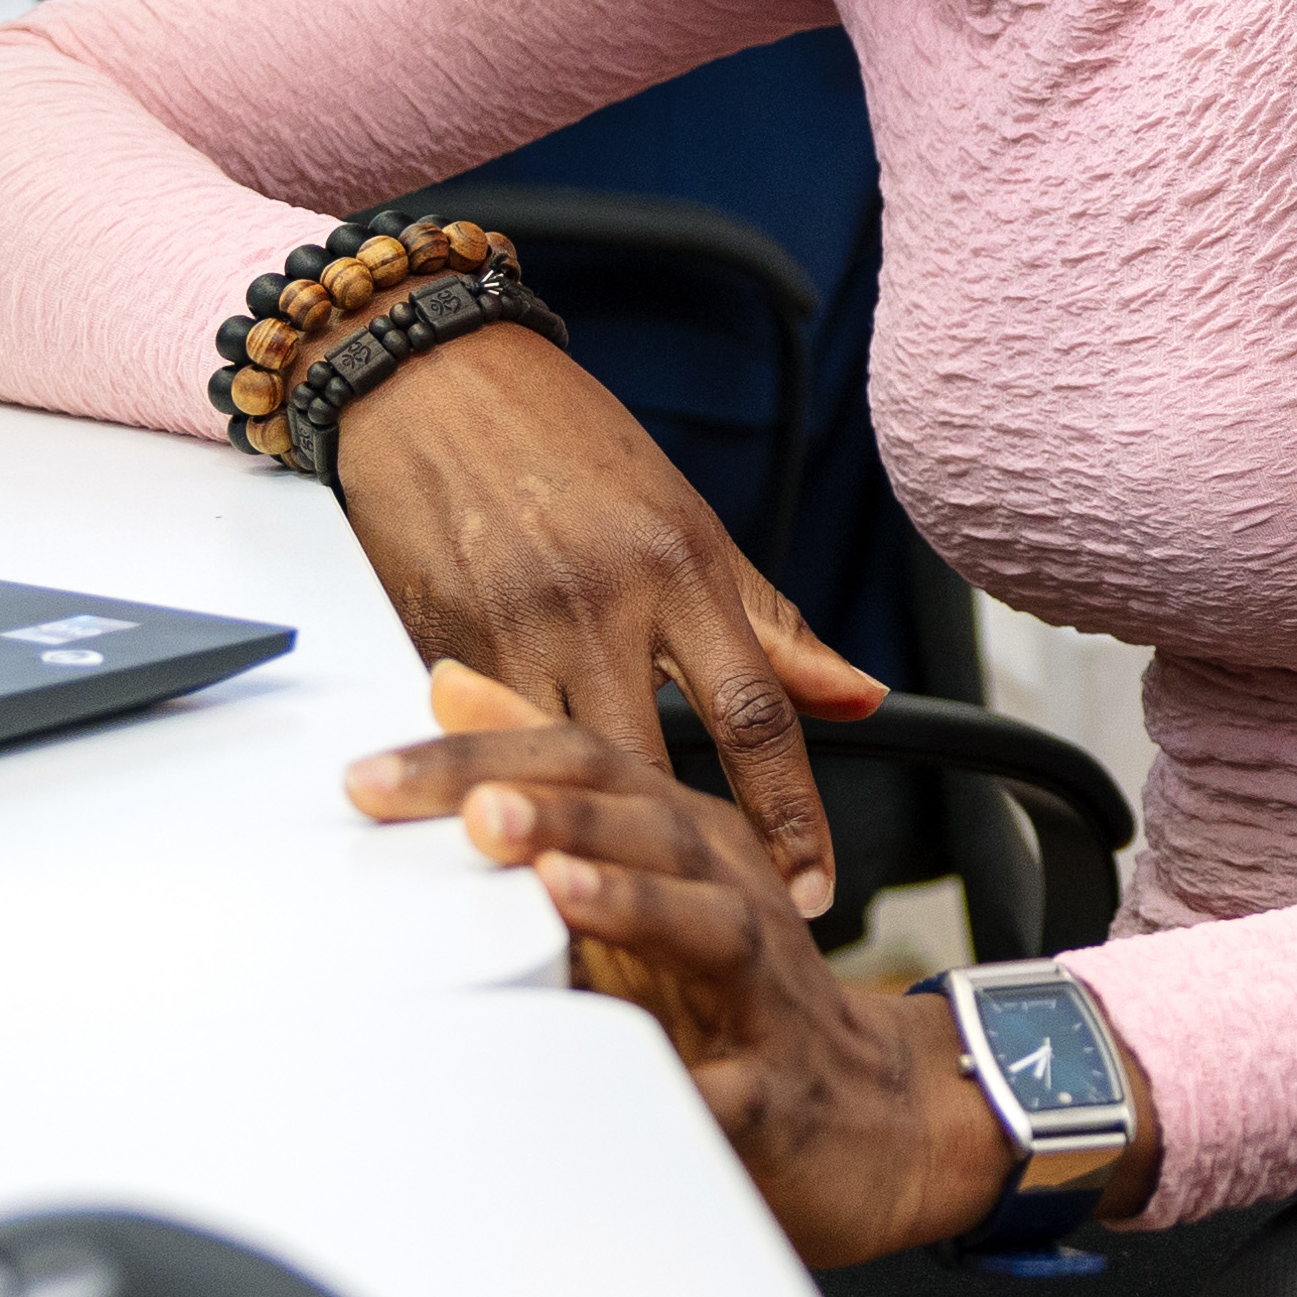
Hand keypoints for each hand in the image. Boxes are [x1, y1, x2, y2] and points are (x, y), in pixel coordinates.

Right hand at [323, 321, 876, 909]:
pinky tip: (517, 843)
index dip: (790, 813)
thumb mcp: (688, 521)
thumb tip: (864, 697)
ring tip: (612, 902)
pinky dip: (506, 797)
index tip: (812, 887)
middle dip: (681, 850)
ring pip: (560, 767)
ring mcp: (515, 624)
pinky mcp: (438, 640)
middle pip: (656, 760)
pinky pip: (482, 744)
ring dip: (583, 839)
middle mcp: (605, 601)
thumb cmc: (568, 444)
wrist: (433, 377)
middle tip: (712, 920)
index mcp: (683, 568)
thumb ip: (774, 625)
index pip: (757, 713)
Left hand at [349, 677, 1061, 1265]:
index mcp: (684, 835)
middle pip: (644, 827)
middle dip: (556, 815)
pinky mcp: (775, 1092)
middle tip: (473, 810)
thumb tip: (450, 681)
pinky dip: (688, 1080)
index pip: (581, 768)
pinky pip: (728, 1090)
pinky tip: (641, 1075)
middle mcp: (726, 891)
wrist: (873, 1111)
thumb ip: (549, 776)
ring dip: (632, 904)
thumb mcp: (645, 863)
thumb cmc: (738, 988)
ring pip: (704, 928)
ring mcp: (758, 989)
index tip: (374, 778)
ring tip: (558, 890)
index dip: (481, 763)